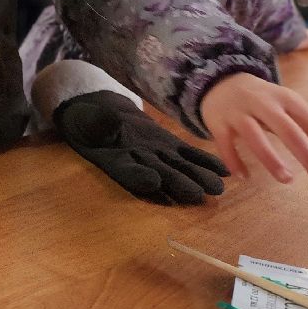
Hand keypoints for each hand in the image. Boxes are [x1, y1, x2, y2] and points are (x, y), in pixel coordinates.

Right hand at [54, 90, 228, 203]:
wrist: (101, 114)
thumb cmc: (85, 120)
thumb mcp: (84, 119)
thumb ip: (96, 123)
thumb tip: (109, 122)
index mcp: (113, 160)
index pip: (126, 171)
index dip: (139, 177)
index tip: (152, 180)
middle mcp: (139, 164)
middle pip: (160, 176)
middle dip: (180, 185)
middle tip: (197, 194)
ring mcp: (156, 156)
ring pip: (179, 168)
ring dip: (198, 178)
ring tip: (217, 187)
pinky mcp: (169, 146)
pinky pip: (188, 155)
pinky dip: (205, 162)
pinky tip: (223, 170)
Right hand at [199, 72, 307, 187]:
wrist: (221, 81)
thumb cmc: (263, 103)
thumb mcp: (287, 108)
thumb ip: (306, 132)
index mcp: (289, 100)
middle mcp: (265, 104)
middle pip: (290, 132)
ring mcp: (239, 112)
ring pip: (255, 136)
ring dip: (271, 159)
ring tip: (287, 179)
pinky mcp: (217, 121)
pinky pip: (225, 144)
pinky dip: (234, 161)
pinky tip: (244, 177)